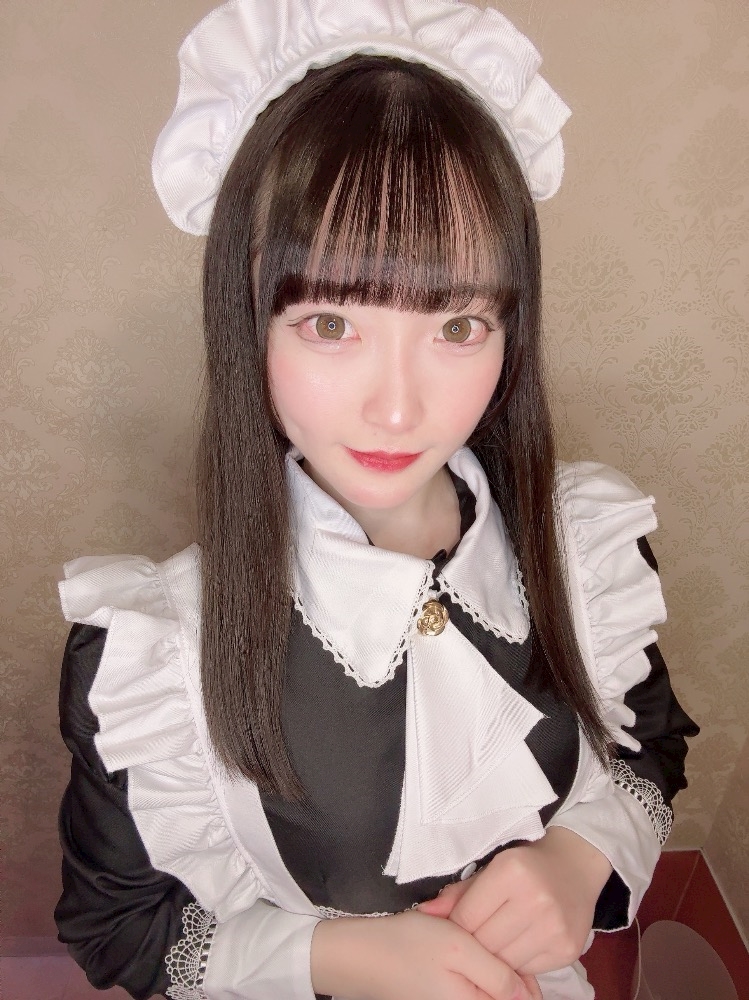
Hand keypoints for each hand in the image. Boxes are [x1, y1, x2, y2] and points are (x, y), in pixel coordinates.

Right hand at [311, 908, 541, 999]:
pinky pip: (472, 981)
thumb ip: (497, 973)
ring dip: (489, 958)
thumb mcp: (458, 948)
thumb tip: (529, 995)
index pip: (522, 999)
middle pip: (505, 991)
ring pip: (489, 983)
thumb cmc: (408, 946)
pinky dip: (473, 959)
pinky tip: (460, 938)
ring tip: (471, 933)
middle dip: (506, 961)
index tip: (521, 945)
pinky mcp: (444, 993)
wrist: (360, 953)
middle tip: (490, 933)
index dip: (529, 974)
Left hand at [418, 828, 612, 974]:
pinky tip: (520, 943)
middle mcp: (535, 899)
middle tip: (479, 934)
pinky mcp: (567, 949)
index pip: (467, 917)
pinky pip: (528, 969)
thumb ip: (458, 893)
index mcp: (511, 872)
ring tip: (499, 938)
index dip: (458, 925)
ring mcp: (554, 927)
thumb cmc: (527, 865)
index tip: (460, 924)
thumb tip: (424, 913)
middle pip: (485, 943)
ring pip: (505, 962)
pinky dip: (519, 961)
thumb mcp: (492, 868)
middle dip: (476, 942)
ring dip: (497, 955)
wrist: (575, 866)